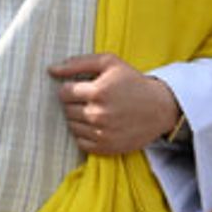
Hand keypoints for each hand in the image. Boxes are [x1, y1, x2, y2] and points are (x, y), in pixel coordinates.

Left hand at [50, 53, 178, 154]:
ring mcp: (101, 133)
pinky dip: (85, 134)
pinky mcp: (105, 148)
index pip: (64, 93)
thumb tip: (51, 70)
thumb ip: (78, 63)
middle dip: (75, 103)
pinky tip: (98, 125)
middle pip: (66, 110)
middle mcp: (98, 114)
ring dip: (79, 118)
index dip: (71, 88)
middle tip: (92, 99)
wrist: (160, 108)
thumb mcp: (110, 63)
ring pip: (72, 126)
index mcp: (98, 92)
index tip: (83, 88)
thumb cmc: (133, 82)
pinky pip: (80, 142)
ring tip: (97, 111)